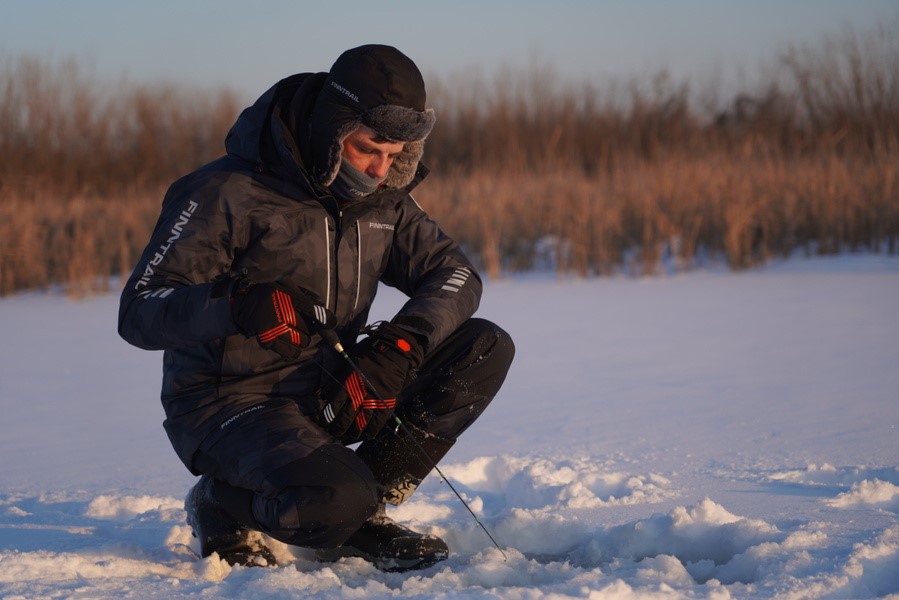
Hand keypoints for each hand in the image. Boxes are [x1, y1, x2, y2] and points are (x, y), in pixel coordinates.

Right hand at [229, 278, 333, 358]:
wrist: (243, 303)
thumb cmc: (270, 295)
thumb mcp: (286, 287)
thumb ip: (304, 298)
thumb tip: (325, 314)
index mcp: (286, 296)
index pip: (310, 309)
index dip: (324, 318)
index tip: (331, 323)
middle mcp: (280, 312)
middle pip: (309, 328)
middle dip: (311, 328)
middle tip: (304, 324)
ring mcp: (273, 328)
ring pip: (301, 341)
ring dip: (303, 339)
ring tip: (297, 333)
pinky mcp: (267, 340)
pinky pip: (290, 352)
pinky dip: (294, 350)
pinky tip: (291, 343)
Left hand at [320, 323, 423, 440]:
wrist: (391, 352)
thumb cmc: (366, 355)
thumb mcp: (346, 365)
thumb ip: (336, 381)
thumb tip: (324, 396)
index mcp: (348, 383)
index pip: (334, 405)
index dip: (328, 417)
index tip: (325, 423)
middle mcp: (360, 393)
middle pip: (346, 417)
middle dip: (338, 428)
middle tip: (335, 433)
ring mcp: (374, 399)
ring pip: (361, 422)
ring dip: (354, 432)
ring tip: (349, 436)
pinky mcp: (387, 402)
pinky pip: (378, 421)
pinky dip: (372, 430)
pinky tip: (367, 434)